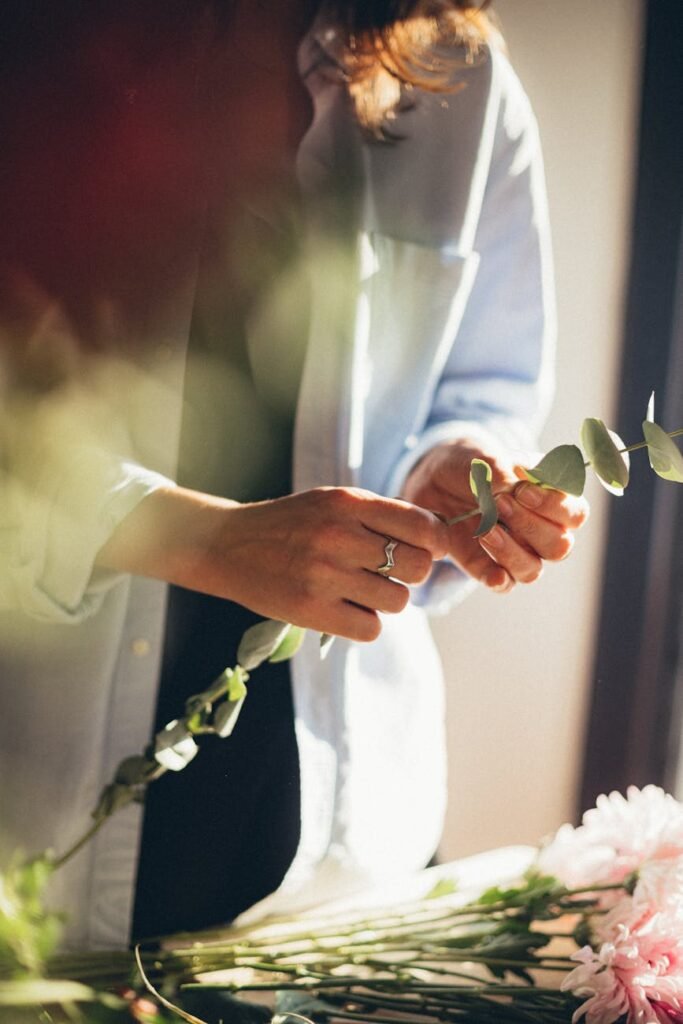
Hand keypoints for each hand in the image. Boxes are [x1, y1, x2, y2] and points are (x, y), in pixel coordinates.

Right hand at [96, 485, 448, 641]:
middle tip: (389, 572)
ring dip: (387, 600)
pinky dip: (364, 623)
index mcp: (348, 503)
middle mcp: (339, 536)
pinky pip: (371, 629)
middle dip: (410, 573)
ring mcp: (324, 575)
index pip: (423, 526)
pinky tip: (345, 608)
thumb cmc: (290, 524)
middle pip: (417, 567)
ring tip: (361, 590)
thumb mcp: (332, 502)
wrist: (228, 545)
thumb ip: (380, 515)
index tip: (427, 549)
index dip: (435, 542)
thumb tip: (438, 537)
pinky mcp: (311, 611)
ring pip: (398, 602)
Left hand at [402, 436, 588, 592]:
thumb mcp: (480, 457)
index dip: (554, 505)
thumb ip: (498, 469)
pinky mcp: (490, 568)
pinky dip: (499, 580)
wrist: (434, 481)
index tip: (522, 490)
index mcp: (552, 498)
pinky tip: (490, 572)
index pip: (576, 513)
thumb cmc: (469, 464)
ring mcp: (518, 552)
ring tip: (484, 529)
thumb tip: (509, 485)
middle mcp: (542, 529)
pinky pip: (505, 585)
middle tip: (499, 503)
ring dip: (511, 551)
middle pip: (560, 546)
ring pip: (534, 569)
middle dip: (530, 526)